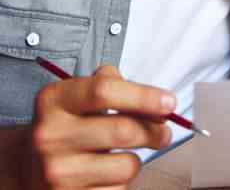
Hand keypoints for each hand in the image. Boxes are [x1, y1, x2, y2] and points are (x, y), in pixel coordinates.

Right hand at [25, 65, 173, 189]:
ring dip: (138, 159)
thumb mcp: (78, 94)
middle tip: (164, 131)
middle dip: (154, 130)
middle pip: (123, 130)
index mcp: (54, 100)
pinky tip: (110, 173)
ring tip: (128, 154)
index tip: (170, 102)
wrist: (26, 166)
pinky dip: (122, 181)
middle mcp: (50, 135)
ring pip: (126, 165)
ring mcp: (57, 172)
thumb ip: (112, 84)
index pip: (104, 91)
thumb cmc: (67, 123)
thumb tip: (156, 99)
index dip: (144, 96)